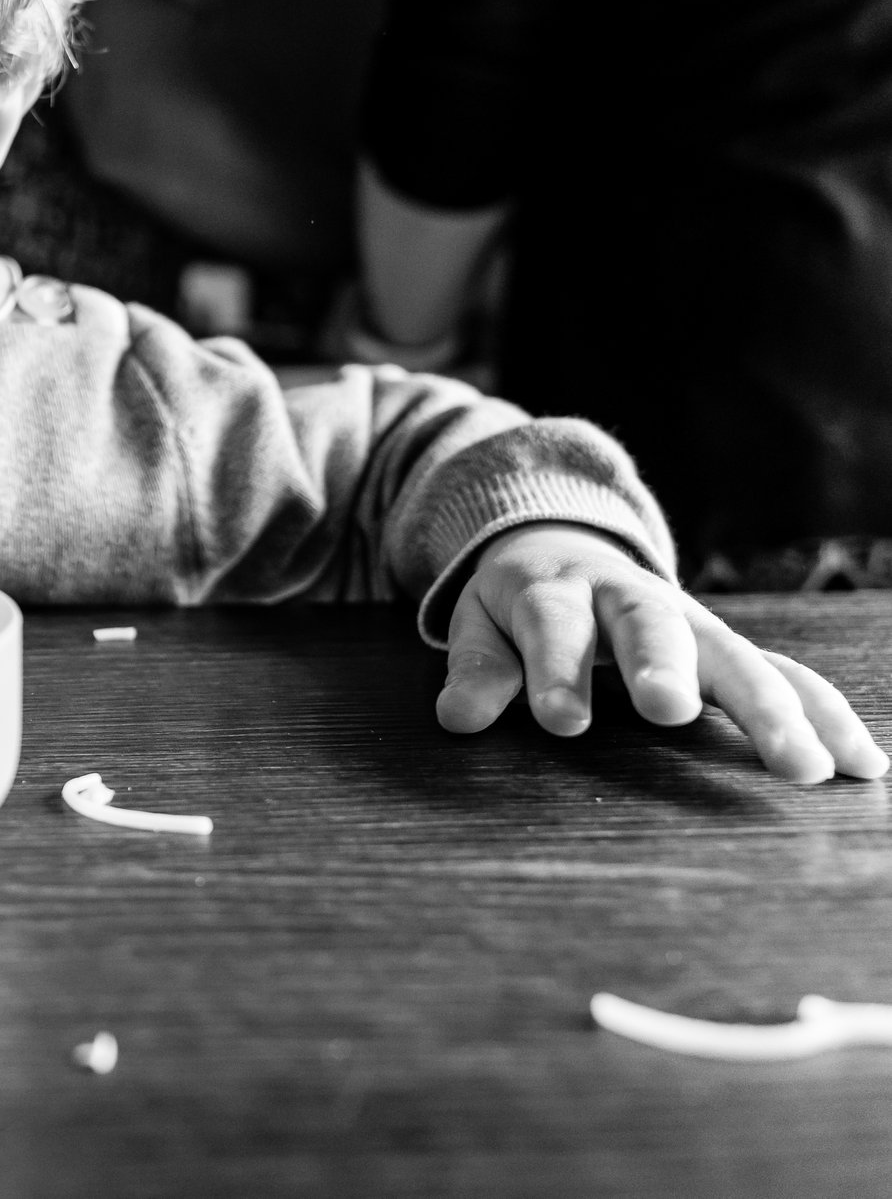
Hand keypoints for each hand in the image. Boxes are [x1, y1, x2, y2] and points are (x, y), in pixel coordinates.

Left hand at [439, 524, 888, 784]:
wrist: (563, 544)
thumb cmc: (516, 605)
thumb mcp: (478, 623)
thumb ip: (476, 667)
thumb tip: (459, 718)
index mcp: (556, 589)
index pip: (553, 623)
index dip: (556, 668)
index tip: (561, 720)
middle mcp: (631, 599)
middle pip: (653, 624)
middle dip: (667, 665)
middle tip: (672, 709)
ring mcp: (689, 621)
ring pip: (734, 653)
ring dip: (771, 707)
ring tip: (805, 766)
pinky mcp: (730, 647)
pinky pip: (787, 673)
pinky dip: (826, 712)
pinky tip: (864, 763)